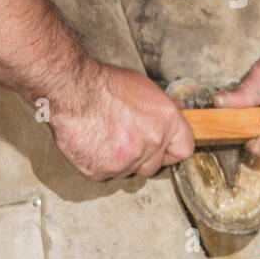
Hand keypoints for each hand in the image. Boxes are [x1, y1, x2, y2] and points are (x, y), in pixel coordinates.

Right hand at [48, 62, 194, 180]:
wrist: (75, 90)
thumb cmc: (105, 85)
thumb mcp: (144, 87)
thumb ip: (162, 106)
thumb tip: (177, 110)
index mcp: (166, 123)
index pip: (184, 149)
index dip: (172, 150)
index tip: (163, 149)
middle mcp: (151, 144)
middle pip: (153, 166)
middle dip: (142, 157)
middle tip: (125, 139)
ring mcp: (126, 161)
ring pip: (126, 171)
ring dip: (118, 159)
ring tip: (103, 134)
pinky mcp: (101, 171)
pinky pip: (103, 173)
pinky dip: (96, 162)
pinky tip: (91, 142)